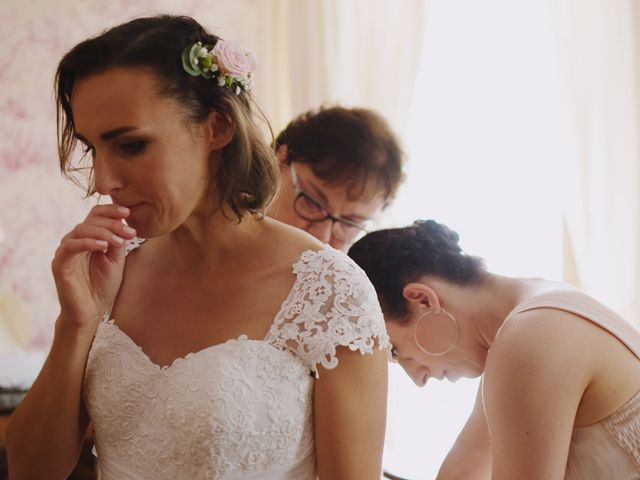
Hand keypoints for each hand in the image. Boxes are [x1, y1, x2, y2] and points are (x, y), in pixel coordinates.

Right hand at [51, 204, 136, 332]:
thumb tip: (122, 223)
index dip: (111, 210)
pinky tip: (103, 247)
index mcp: (88, 238)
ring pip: (81, 230)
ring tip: (118, 241)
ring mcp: (65, 252)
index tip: (128, 212)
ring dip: (103, 232)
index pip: (95, 215)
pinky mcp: (60, 264)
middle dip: (113, 223)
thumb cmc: (102, 287)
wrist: (91, 312)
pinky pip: (70, 246)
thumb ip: (117, 242)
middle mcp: (75, 242)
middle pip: (90, 220)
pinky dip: (88, 243)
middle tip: (130, 232)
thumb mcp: (116, 261)